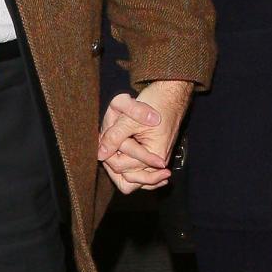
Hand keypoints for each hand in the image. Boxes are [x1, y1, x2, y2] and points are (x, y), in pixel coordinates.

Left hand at [97, 79, 191, 194]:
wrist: (172, 93)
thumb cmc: (156, 103)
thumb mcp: (130, 119)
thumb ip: (114, 137)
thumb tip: (99, 154)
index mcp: (155, 155)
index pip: (122, 167)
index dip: (108, 154)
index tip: (103, 138)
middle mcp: (158, 162)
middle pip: (128, 178)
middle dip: (113, 160)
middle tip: (107, 143)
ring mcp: (157, 160)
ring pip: (134, 178)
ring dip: (120, 165)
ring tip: (111, 150)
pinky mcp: (155, 154)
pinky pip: (142, 172)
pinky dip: (130, 168)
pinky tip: (119, 159)